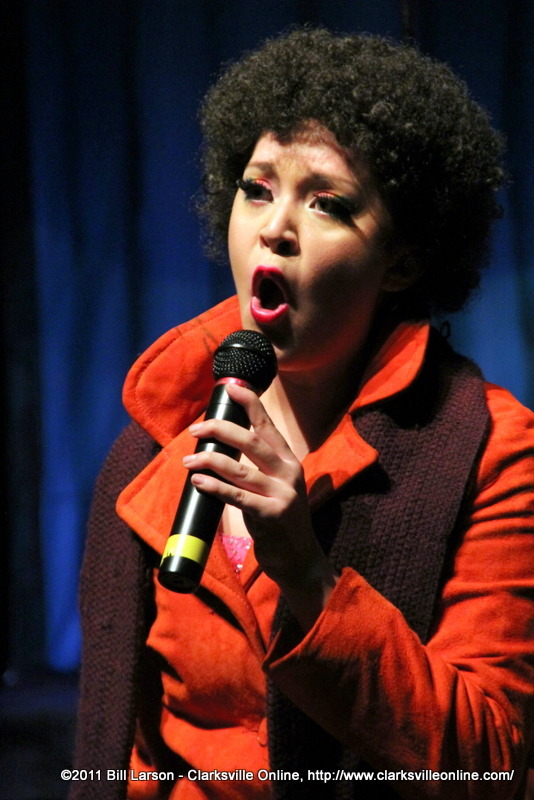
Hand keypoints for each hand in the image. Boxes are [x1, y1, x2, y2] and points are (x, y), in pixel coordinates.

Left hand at [184, 382, 337, 630]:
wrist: (300, 559)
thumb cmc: (281, 521)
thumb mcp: (278, 487)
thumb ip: (259, 468)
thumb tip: (221, 447)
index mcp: (290, 462)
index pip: (268, 426)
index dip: (250, 405)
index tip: (230, 389)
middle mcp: (288, 474)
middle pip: (252, 442)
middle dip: (221, 430)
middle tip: (196, 429)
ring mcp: (282, 495)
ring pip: (240, 469)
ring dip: (210, 461)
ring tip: (188, 460)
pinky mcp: (271, 516)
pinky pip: (237, 498)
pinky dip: (215, 487)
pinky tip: (198, 482)